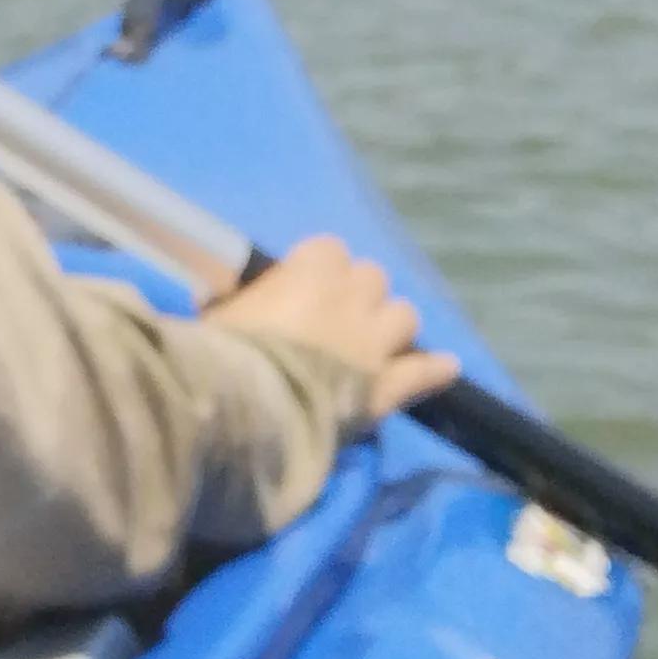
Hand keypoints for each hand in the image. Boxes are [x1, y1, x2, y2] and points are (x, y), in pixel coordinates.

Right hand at [211, 232, 454, 435]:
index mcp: (309, 271)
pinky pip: (423, 371)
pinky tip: (446, 367)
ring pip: (404, 316)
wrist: (250, 408)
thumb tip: (211, 298)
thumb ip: (228, 302)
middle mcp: (351, 297)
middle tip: (337, 320)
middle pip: (372, 278)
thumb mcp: (215, 316)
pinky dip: (434, 369)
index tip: (303, 288)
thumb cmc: (223, 354)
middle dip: (358, 296)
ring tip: (375, 343)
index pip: (329, 250)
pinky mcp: (388, 385)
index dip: (319, 270)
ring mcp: (374, 342)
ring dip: (390, 327)